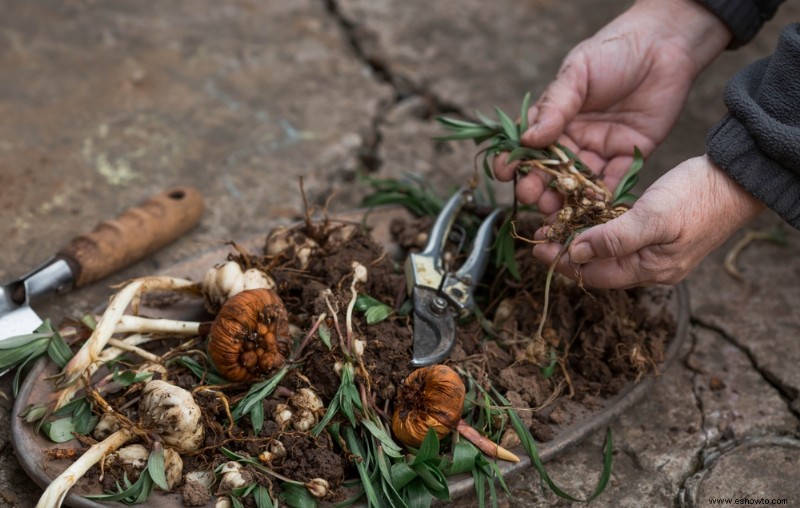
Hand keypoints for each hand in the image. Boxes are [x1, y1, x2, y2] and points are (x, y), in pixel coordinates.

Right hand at [494, 0, 730, 212]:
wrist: (664, 44)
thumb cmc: (614, 51)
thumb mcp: (577, 73)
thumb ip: (555, 107)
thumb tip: (527, 139)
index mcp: (554, 118)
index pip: (528, 145)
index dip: (515, 160)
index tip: (504, 172)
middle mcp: (573, 138)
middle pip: (550, 170)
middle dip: (538, 186)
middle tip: (531, 197)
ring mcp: (599, 149)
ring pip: (577, 182)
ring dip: (565, 198)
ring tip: (556, 211)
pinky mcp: (627, 156)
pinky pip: (613, 182)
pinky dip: (602, 197)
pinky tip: (592, 209)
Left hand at [533, 156, 765, 287]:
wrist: (738, 177)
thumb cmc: (699, 197)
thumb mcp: (654, 218)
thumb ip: (615, 239)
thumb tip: (577, 253)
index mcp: (650, 270)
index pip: (595, 276)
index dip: (564, 263)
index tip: (538, 248)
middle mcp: (651, 266)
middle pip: (598, 268)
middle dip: (568, 254)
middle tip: (543, 235)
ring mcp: (655, 249)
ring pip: (607, 252)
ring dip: (581, 240)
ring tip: (557, 224)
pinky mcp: (658, 231)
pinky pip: (620, 237)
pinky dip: (599, 229)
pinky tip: (586, 215)